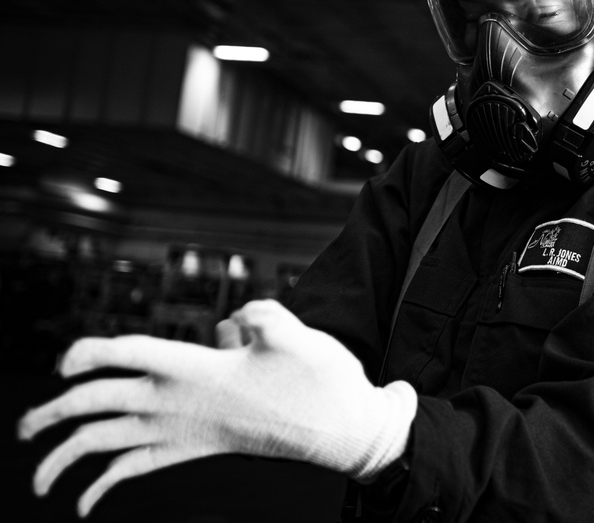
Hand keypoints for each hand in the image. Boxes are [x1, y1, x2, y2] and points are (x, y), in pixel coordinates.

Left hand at [18, 299, 415, 517]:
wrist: (339, 429)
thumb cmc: (318, 380)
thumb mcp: (290, 330)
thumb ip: (253, 312)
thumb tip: (228, 324)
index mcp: (195, 368)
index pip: (126, 354)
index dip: (88, 353)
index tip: (65, 359)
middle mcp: (180, 403)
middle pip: (99, 404)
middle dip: (53, 415)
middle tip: (22, 426)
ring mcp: (186, 431)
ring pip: (110, 446)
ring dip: (66, 459)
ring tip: (36, 472)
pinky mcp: (199, 449)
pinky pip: (139, 470)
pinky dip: (106, 486)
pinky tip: (85, 503)